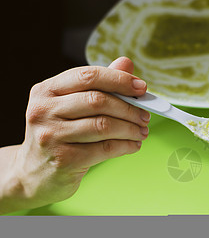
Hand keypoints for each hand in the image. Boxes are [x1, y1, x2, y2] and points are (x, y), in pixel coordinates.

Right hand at [1, 57, 149, 212]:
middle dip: (129, 108)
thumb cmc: (59, 135)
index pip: (88, 76)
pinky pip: (105, 148)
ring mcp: (51, 136)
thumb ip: (98, 85)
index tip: (142, 87)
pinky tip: (133, 145)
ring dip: (131, 128)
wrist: (34, 174)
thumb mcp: (71, 106)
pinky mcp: (64, 159)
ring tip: (142, 131)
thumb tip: (126, 63)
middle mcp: (44, 110)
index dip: (119, 79)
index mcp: (46, 90)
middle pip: (98, 101)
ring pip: (104, 126)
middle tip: (145, 115)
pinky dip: (125, 146)